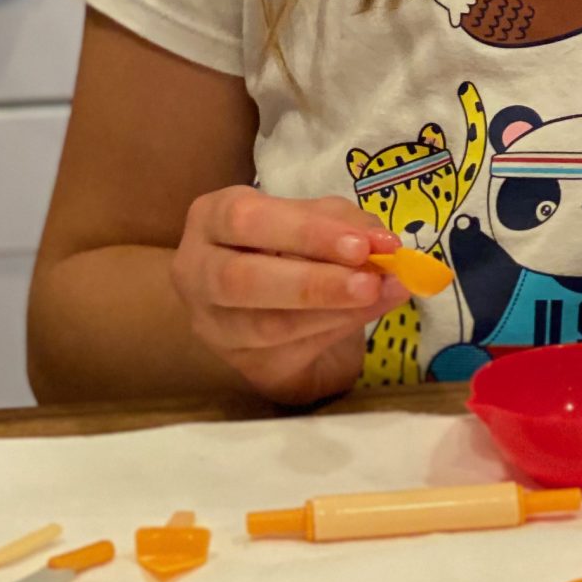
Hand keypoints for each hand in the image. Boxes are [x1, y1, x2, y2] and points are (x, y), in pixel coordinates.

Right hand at [171, 188, 411, 404]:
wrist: (276, 305)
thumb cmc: (290, 245)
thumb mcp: (314, 221)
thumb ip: (345, 226)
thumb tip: (384, 245)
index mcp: (212, 219)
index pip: (248, 221)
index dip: (306, 233)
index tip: (362, 244)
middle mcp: (197, 271)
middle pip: (241, 279)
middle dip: (312, 283)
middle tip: (369, 281)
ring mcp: (212, 323)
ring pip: (265, 325)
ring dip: (331, 312)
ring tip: (378, 295)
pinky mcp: (239, 362)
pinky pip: (286, 352)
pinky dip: (334, 330)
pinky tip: (365, 314)